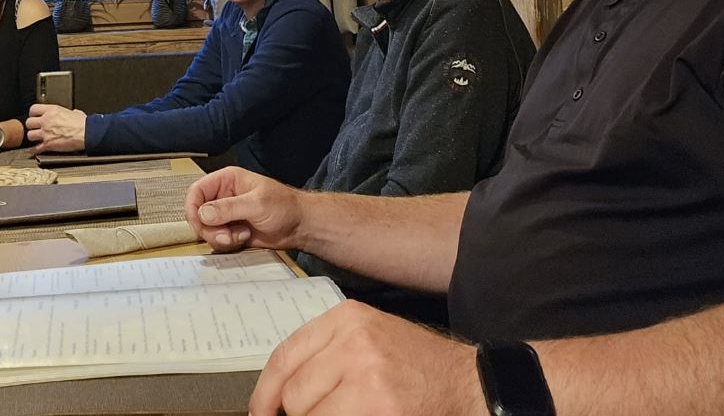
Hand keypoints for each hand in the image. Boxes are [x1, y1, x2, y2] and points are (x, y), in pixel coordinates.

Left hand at [25, 104, 86, 151]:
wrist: (87, 133)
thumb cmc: (83, 124)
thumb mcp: (76, 112)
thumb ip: (70, 112)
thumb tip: (73, 113)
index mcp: (52, 110)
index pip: (33, 109)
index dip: (33, 114)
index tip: (35, 116)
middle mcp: (46, 120)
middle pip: (29, 122)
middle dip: (32, 126)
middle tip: (36, 128)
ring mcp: (46, 133)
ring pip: (30, 135)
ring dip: (33, 137)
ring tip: (38, 138)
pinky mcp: (48, 144)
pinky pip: (35, 148)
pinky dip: (35, 150)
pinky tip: (35, 150)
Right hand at [184, 166, 303, 251]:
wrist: (299, 226)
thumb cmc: (284, 206)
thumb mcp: (257, 204)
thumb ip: (229, 208)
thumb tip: (203, 213)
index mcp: (227, 180)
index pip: (196, 191)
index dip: (193, 208)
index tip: (199, 223)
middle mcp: (223, 196)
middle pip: (198, 214)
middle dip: (209, 229)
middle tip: (226, 235)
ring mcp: (226, 214)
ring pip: (206, 230)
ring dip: (220, 238)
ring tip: (241, 235)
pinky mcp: (230, 230)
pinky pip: (216, 240)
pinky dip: (227, 244)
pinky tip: (244, 238)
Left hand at [250, 300, 478, 415]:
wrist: (463, 379)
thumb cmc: (412, 363)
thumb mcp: (365, 338)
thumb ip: (324, 354)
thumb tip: (278, 393)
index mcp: (345, 318)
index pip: (284, 356)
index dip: (265, 392)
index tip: (259, 412)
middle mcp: (352, 339)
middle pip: (294, 391)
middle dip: (300, 414)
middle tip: (321, 413)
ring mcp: (366, 372)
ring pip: (308, 414)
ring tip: (348, 412)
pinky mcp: (378, 404)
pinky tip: (361, 415)